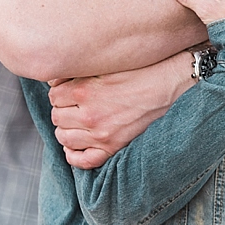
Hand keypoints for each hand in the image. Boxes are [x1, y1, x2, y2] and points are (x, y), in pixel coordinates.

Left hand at [48, 51, 193, 169]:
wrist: (170, 84)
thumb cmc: (141, 70)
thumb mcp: (107, 64)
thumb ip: (79, 72)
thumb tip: (56, 80)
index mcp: (84, 90)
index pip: (53, 96)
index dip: (60, 92)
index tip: (68, 90)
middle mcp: (89, 115)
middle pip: (56, 116)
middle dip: (62, 109)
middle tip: (73, 104)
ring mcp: (100, 135)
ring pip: (64, 138)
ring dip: (66, 129)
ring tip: (76, 121)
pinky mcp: (113, 147)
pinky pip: (82, 160)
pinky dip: (74, 155)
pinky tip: (77, 145)